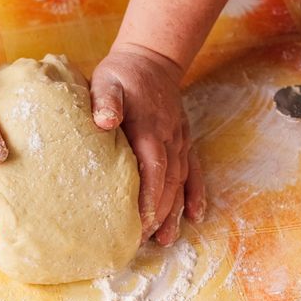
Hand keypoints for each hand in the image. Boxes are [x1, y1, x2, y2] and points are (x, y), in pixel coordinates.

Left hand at [90, 44, 205, 245]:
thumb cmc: (123, 75)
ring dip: (175, 211)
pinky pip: (193, 170)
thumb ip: (106, 101)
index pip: (151, 171)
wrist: (150, 60)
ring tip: (167, 239)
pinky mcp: (182, 141)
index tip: (138, 224)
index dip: (147, 199)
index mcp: (148, 130)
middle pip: (167, 184)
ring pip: (181, 182)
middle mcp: (168, 140)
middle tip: (143, 240)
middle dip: (157, 214)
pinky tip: (195, 214)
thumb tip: (105, 121)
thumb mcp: (107, 81)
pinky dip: (195, 193)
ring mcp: (179, 141)